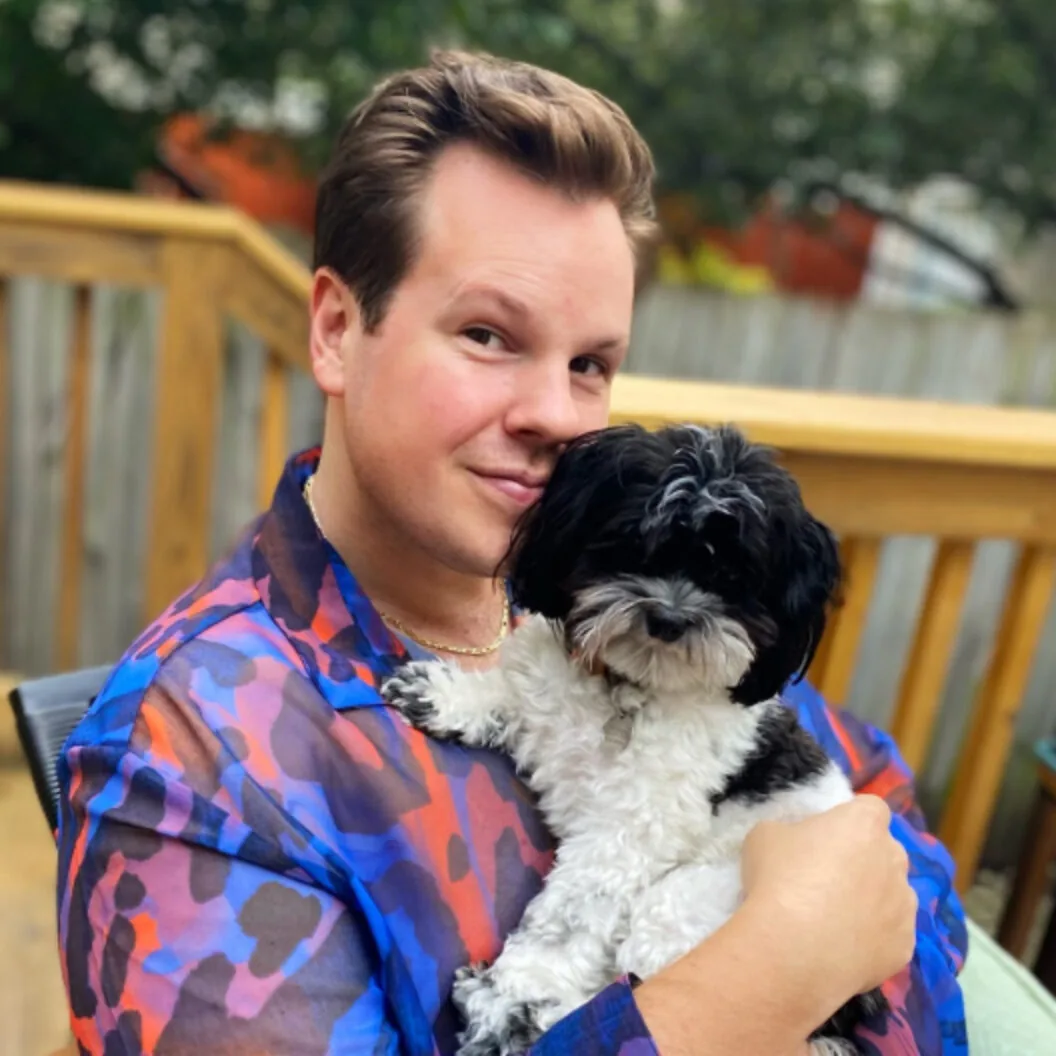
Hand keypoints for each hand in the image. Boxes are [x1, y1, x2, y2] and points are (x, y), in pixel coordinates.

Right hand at [741, 795, 916, 1009]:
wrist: (791, 950)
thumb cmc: (777, 879)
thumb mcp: (765, 836)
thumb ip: (793, 831)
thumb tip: (802, 847)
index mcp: (864, 823)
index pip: (869, 808)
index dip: (848, 820)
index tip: (825, 838)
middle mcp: (894, 858)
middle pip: (883, 851)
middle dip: (862, 861)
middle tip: (825, 880)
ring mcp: (904, 905)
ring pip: (891, 895)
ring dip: (871, 901)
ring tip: (833, 920)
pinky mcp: (904, 946)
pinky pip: (890, 935)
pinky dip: (872, 939)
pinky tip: (842, 947)